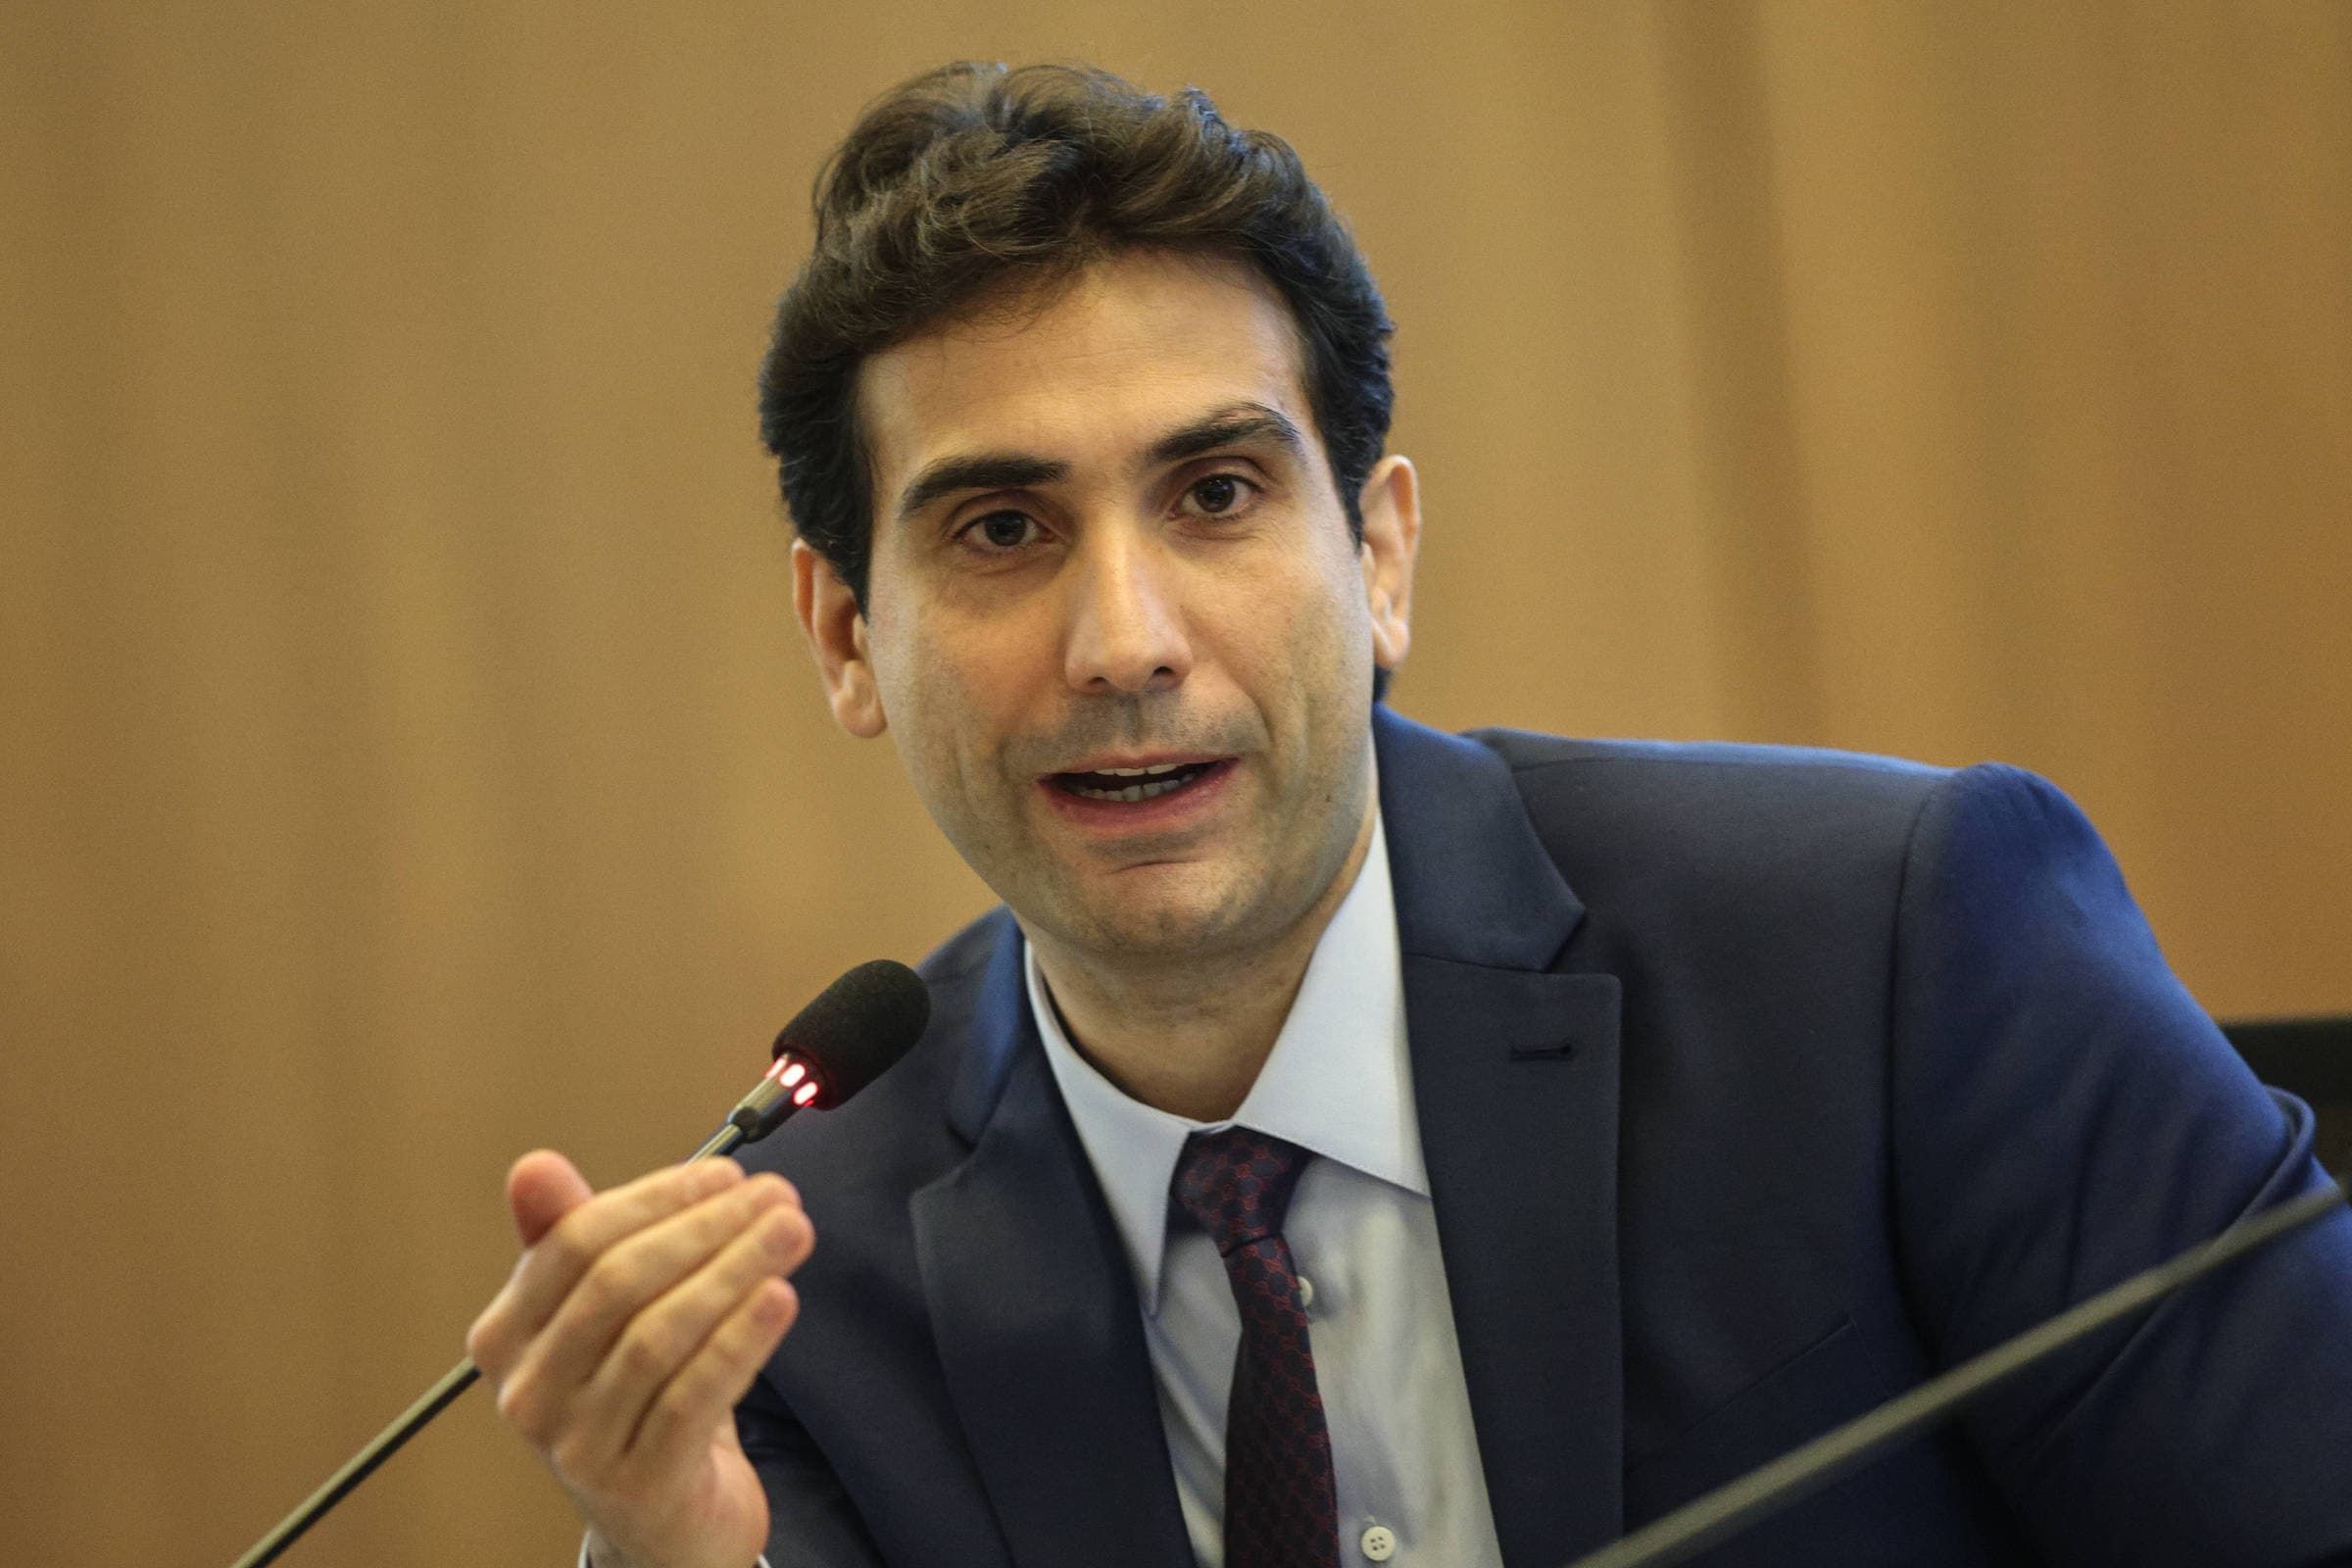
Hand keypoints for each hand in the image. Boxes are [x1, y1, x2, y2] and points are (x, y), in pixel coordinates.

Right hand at [467, 1151, 811, 1567]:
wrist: (665, 1520)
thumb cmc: (638, 1397)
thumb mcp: (605, 1315)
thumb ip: (575, 1236)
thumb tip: (534, 1168)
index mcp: (506, 1336)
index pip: (574, 1243)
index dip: (657, 1199)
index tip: (727, 1175)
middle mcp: (527, 1394)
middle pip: (618, 1284)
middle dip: (707, 1228)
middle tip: (777, 1197)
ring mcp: (578, 1446)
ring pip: (659, 1337)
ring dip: (735, 1272)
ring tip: (791, 1234)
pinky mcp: (637, 1485)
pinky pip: (692, 1397)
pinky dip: (741, 1341)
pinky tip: (781, 1300)